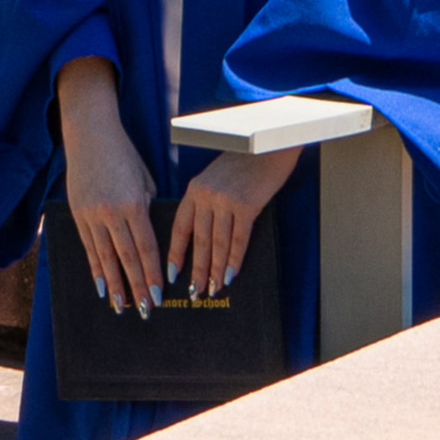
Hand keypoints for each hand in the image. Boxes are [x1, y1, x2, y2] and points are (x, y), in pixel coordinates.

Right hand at [58, 84, 161, 314]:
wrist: (90, 135)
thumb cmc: (124, 155)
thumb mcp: (145, 181)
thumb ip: (146, 210)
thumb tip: (148, 237)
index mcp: (133, 204)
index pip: (146, 249)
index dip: (151, 275)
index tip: (158, 296)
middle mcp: (111, 213)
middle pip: (126, 258)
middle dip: (135, 287)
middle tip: (143, 311)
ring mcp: (91, 215)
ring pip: (104, 257)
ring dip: (113, 285)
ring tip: (120, 306)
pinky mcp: (78, 214)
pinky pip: (88, 247)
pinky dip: (95, 268)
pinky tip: (100, 286)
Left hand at [166, 146, 296, 302]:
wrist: (267, 147)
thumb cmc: (242, 164)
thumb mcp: (215, 179)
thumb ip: (206, 202)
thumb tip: (203, 239)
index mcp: (194, 189)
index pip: (180, 227)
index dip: (176, 253)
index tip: (172, 275)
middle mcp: (206, 195)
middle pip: (198, 241)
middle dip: (195, 270)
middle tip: (193, 292)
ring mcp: (226, 200)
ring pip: (217, 244)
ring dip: (214, 270)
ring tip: (212, 289)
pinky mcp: (246, 205)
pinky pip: (238, 239)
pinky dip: (233, 260)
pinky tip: (230, 275)